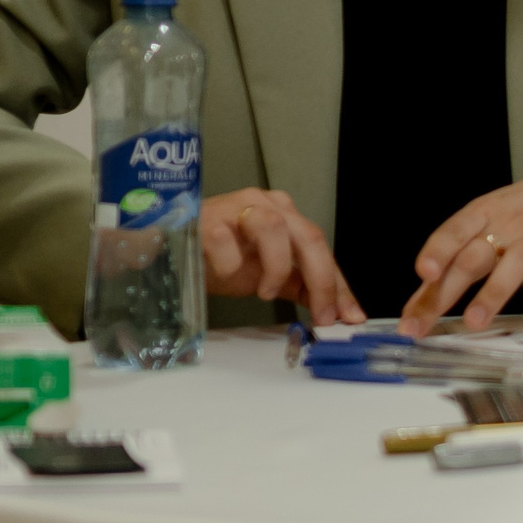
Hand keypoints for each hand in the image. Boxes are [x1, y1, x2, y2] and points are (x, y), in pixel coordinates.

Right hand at [200, 189, 361, 326]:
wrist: (173, 248)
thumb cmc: (222, 256)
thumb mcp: (267, 273)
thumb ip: (301, 286)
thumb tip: (336, 314)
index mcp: (286, 215)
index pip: (321, 247)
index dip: (338, 285)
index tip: (349, 317)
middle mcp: (266, 205)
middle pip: (308, 235)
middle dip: (321, 279)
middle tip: (321, 314)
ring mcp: (236, 208)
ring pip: (273, 227)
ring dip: (277, 266)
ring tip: (265, 292)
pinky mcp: (205, 219)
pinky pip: (224, 239)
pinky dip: (230, 264)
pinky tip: (225, 275)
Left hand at [398, 165, 522, 335]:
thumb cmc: (522, 217)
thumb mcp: (483, 231)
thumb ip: (452, 269)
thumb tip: (415, 308)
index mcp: (482, 218)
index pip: (453, 233)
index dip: (437, 252)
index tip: (422, 274)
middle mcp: (507, 226)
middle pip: (474, 258)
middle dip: (448, 291)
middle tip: (425, 324)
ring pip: (516, 261)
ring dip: (494, 290)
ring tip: (475, 320)